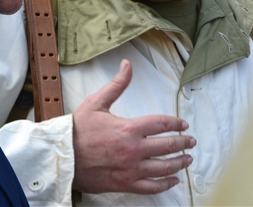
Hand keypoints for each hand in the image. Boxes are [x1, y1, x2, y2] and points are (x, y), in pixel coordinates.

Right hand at [72, 59, 196, 193]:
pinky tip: (173, 180)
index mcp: (129, 128)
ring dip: (179, 163)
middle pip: (167, 146)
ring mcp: (131, 169)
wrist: (62, 156)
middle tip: (191, 141)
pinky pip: (151, 187)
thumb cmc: (78, 129)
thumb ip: (116, 84)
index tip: (183, 125)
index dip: (176, 124)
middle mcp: (134, 150)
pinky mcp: (125, 184)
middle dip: (183, 143)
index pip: (161, 124)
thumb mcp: (97, 102)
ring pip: (164, 168)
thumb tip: (127, 65)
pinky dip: (165, 184)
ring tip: (187, 159)